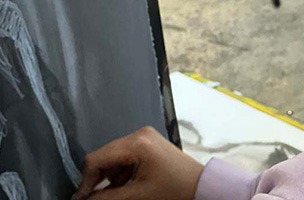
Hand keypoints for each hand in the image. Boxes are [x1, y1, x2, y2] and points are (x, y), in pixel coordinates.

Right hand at [71, 126, 203, 199]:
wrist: (200, 186)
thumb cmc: (176, 189)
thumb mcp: (137, 195)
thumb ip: (106, 198)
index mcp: (137, 143)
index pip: (97, 158)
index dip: (86, 181)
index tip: (80, 199)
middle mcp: (140, 134)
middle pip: (105, 156)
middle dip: (98, 179)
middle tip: (95, 199)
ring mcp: (145, 137)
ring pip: (113, 158)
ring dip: (110, 178)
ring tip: (117, 194)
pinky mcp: (149, 144)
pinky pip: (125, 157)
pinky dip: (121, 173)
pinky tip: (125, 187)